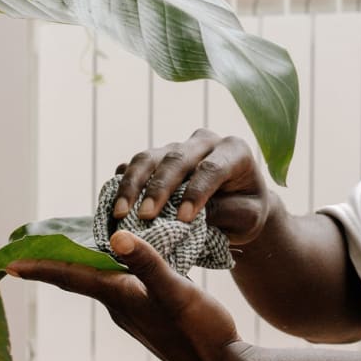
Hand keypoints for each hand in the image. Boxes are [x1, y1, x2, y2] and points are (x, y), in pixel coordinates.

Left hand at [6, 231, 252, 360]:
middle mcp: (121, 306)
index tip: (7, 262)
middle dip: (54, 262)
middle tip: (30, 245)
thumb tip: (117, 237)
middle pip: (79, 278)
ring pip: (101, 280)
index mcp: (121, 297)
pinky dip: (112, 267)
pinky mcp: (151, 313)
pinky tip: (124, 258)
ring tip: (71, 242)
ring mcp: (135, 312)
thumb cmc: (200, 331)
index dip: (40, 267)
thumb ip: (148, 264)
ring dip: (84, 262)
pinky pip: (121, 284)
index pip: (71, 278)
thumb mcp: (176, 291)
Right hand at [113, 129, 270, 245]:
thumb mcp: (247, 217)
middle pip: (177, 158)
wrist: (237, 205)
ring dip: (133, 185)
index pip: (213, 168)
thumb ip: (225, 213)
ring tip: (121, 214)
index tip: (184, 218)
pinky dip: (122, 183)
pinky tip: (112, 203)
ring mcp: (178, 146)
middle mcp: (205, 142)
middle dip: (159, 188)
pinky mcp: (157, 157)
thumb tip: (187, 217)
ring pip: (150, 157)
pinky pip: (135, 165)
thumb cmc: (246, 210)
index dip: (197, 192)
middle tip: (146, 216)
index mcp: (235, 151)